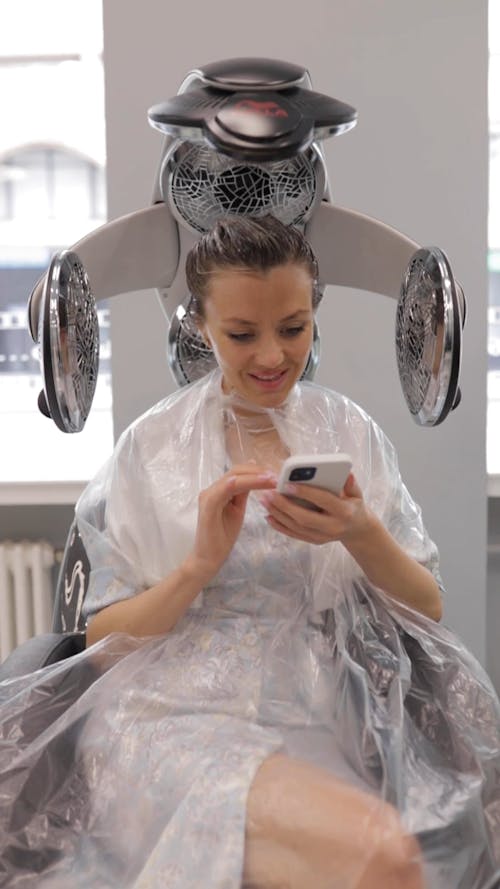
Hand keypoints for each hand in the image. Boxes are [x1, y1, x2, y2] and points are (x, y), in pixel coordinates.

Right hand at [188, 463, 276, 581]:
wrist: (208, 558)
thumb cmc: (222, 537)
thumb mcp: (237, 510)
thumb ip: (243, 493)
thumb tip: (256, 475)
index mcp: (219, 490)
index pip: (239, 473)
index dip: (258, 471)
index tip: (276, 474)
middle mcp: (212, 490)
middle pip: (236, 471)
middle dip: (258, 471)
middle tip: (277, 476)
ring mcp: (208, 497)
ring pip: (232, 479)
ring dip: (253, 477)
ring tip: (271, 479)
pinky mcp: (207, 508)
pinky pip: (220, 492)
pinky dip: (232, 485)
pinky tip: (245, 482)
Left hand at [260, 473, 372, 545]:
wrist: (357, 530)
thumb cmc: (354, 506)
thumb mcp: (357, 494)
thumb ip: (351, 484)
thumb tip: (346, 473)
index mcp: (344, 512)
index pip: (323, 501)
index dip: (306, 493)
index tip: (288, 484)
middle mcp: (333, 527)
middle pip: (305, 518)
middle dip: (284, 505)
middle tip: (269, 493)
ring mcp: (322, 537)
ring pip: (296, 527)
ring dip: (278, 514)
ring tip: (265, 500)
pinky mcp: (314, 541)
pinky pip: (294, 535)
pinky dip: (280, 526)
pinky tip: (269, 516)